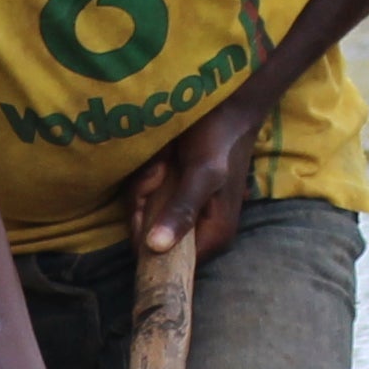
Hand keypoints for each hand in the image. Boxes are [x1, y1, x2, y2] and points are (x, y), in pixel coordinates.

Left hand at [131, 83, 278, 259]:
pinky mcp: (172, 197)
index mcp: (213, 236)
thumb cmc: (220, 140)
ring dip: (147, 183)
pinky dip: (148, 176)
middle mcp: (197, 231)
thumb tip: (156, 248)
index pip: (169, 262)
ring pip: (143, 214)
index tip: (151, 202)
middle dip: (147, 201)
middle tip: (162, 169)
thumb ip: (182, 210)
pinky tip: (163, 159)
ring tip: (166, 160)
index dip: (149, 238)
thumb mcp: (203, 174)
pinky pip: (145, 197)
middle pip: (149, 236)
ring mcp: (182, 213)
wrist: (225, 106)